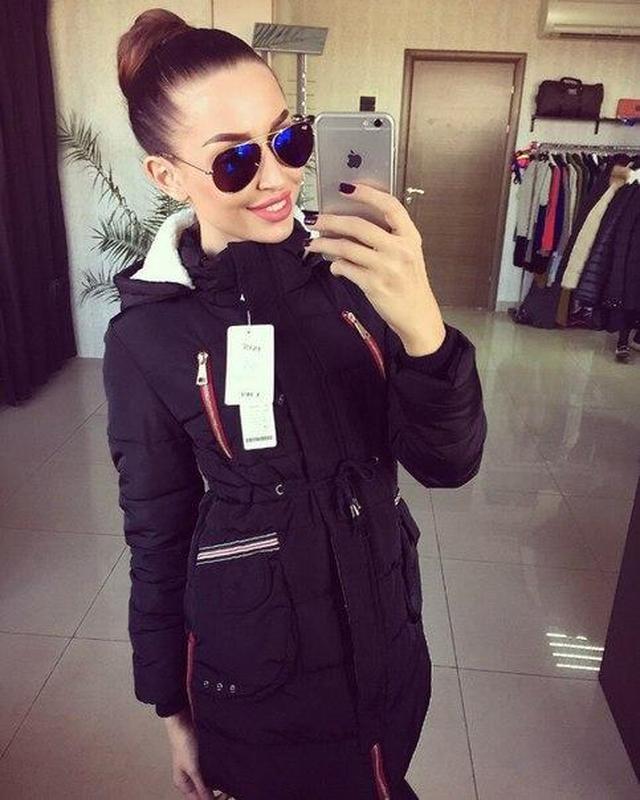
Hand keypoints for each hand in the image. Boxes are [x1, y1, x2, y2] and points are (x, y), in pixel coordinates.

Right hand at [164, 710, 233, 798]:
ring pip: (208, 783)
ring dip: (218, 784)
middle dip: (217, 794)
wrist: (183, 721)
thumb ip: (201, 785)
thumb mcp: (193, 768)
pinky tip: (225, 772)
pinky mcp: (202, 759)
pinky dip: (217, 774)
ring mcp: (196, 769)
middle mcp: (189, 779)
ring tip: (229, 783)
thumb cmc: (183, 742)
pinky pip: (210, 772)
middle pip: (204, 794)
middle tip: (229, 792)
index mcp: (183, 784)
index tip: (225, 797)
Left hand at [304, 182, 445, 355]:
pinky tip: (334, 265)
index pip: (390, 206)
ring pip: (346, 247)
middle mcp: (400, 250)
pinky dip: (335, 265)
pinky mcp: (374, 285)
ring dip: (324, 243)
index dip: (367, 194)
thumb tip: (351, 224)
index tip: (346, 188)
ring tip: (313, 243)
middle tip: (315, 218)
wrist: (418, 316)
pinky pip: (346, 268)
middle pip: (359, 225)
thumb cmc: (410, 284)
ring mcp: (387, 268)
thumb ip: (388, 238)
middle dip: (330, 220)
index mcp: (410, 238)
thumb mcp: (408, 255)